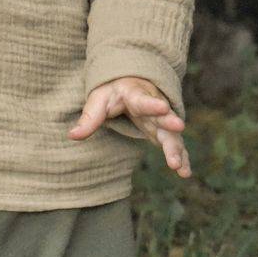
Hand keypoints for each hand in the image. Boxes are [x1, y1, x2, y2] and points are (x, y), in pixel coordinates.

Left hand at [68, 75, 191, 177]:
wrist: (131, 84)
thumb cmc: (113, 92)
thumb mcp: (98, 100)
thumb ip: (89, 118)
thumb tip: (72, 135)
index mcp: (135, 95)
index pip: (143, 100)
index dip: (152, 104)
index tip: (162, 107)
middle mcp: (153, 107)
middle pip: (163, 117)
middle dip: (170, 124)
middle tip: (179, 128)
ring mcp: (161, 121)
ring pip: (171, 135)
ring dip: (176, 149)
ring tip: (179, 168)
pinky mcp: (165, 133)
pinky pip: (175, 145)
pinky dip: (181, 157)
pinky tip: (185, 173)